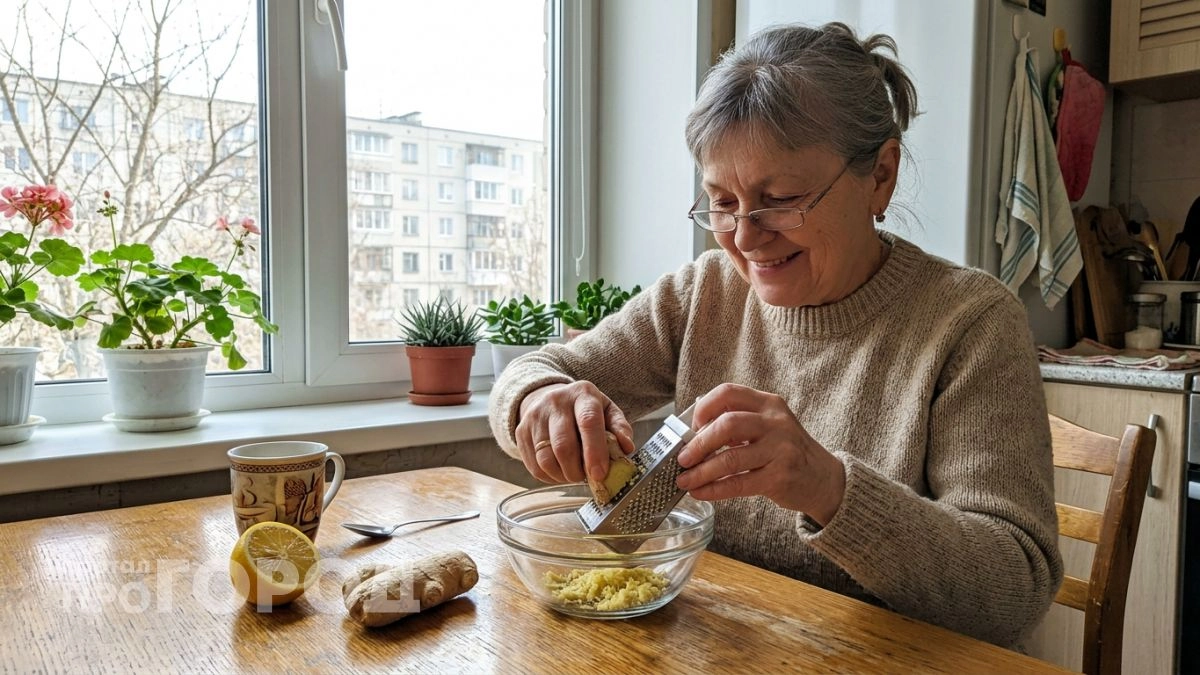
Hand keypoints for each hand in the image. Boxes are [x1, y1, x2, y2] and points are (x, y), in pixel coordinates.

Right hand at [515, 381, 635, 483]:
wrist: (550, 399)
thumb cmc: (584, 410)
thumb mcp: (607, 411)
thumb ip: (620, 428)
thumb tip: (627, 448)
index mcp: (582, 394)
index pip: (588, 422)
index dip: (595, 451)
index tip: (600, 474)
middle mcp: (555, 402)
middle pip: (564, 445)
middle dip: (578, 471)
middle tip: (588, 478)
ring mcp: (534, 416)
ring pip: (546, 459)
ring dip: (563, 476)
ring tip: (575, 474)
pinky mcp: (521, 432)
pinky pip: (534, 466)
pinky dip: (550, 477)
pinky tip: (560, 472)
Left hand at [675, 383, 845, 524]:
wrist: (823, 478)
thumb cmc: (785, 451)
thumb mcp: (767, 427)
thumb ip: (736, 424)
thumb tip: (692, 437)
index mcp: (768, 403)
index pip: (728, 393)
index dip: (703, 408)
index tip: (691, 427)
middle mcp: (776, 422)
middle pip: (727, 424)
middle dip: (698, 443)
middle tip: (682, 459)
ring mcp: (780, 449)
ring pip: (730, 458)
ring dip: (701, 471)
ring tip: (684, 480)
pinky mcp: (780, 477)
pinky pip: (738, 483)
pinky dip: (714, 489)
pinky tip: (700, 492)